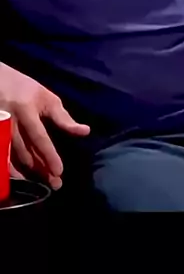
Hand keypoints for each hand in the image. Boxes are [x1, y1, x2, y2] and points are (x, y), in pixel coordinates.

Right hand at [0, 63, 89, 188]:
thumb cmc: (25, 89)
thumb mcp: (46, 98)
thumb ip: (63, 117)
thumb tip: (85, 132)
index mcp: (25, 109)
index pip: (38, 137)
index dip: (49, 155)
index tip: (59, 171)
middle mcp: (9, 121)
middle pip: (25, 151)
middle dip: (41, 169)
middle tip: (56, 184)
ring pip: (12, 157)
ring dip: (27, 172)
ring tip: (43, 184)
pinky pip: (1, 157)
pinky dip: (11, 169)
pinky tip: (22, 177)